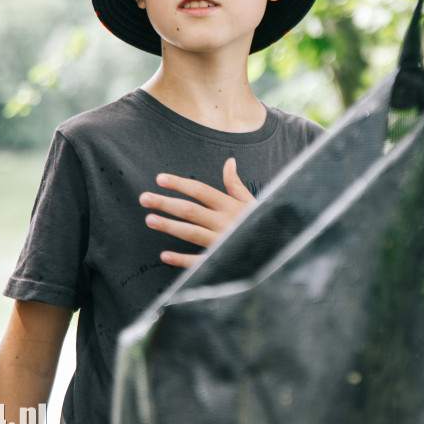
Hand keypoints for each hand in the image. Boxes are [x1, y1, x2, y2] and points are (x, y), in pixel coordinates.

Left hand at [139, 157, 254, 267]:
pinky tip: (164, 255)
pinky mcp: (222, 261)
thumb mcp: (252, 202)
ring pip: (192, 233)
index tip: (160, 179)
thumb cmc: (263, 224)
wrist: (279, 251)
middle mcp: (225, 222)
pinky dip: (182, 260)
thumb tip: (229, 162)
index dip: (180, 184)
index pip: (201, 191)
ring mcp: (222, 242)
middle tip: (144, 198)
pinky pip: (199, 261)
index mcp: (231, 206)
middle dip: (166, 203)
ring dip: (170, 226)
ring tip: (149, 219)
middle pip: (190, 210)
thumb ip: (236, 185)